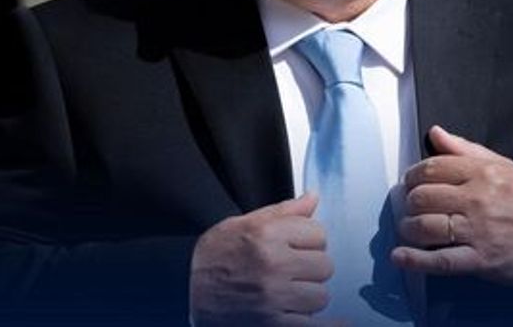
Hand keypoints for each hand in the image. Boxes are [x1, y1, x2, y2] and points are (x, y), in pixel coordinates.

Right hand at [190, 192, 336, 325]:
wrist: (182, 292)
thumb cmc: (213, 258)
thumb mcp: (240, 225)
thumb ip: (282, 212)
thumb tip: (313, 197)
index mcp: (265, 234)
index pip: (318, 233)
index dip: (309, 240)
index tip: (299, 247)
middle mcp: (271, 264)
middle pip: (324, 265)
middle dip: (311, 269)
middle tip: (292, 273)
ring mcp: (272, 297)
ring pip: (321, 296)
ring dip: (308, 298)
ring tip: (288, 295)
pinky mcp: (272, 324)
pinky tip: (330, 324)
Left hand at [392, 125, 512, 284]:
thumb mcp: (500, 165)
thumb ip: (463, 149)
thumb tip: (436, 133)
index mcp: (482, 173)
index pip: (433, 168)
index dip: (414, 176)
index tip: (411, 182)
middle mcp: (479, 200)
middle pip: (425, 197)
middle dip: (410, 202)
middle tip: (410, 206)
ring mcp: (479, 231)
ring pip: (428, 227)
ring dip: (409, 228)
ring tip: (409, 228)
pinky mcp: (481, 259)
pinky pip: (442, 260)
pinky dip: (416, 260)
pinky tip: (401, 256)